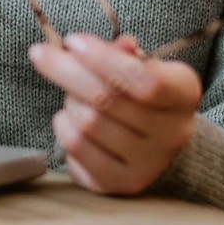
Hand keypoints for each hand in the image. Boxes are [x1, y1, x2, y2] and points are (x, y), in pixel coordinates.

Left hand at [28, 32, 202, 194]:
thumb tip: (108, 45)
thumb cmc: (142, 94)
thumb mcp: (142, 64)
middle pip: (107, 100)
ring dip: (69, 100)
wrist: (157, 142)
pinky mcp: (120, 183)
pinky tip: (70, 116)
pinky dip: (63, 124)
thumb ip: (123, 53)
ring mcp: (148, 165)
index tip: (72, 40)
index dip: (103, 58)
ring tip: (73, 93)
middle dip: (66, 71)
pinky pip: (76, 147)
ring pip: (88, 122)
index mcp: (183, 95)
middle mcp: (172, 134)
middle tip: (40, 53)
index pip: (145, 80)